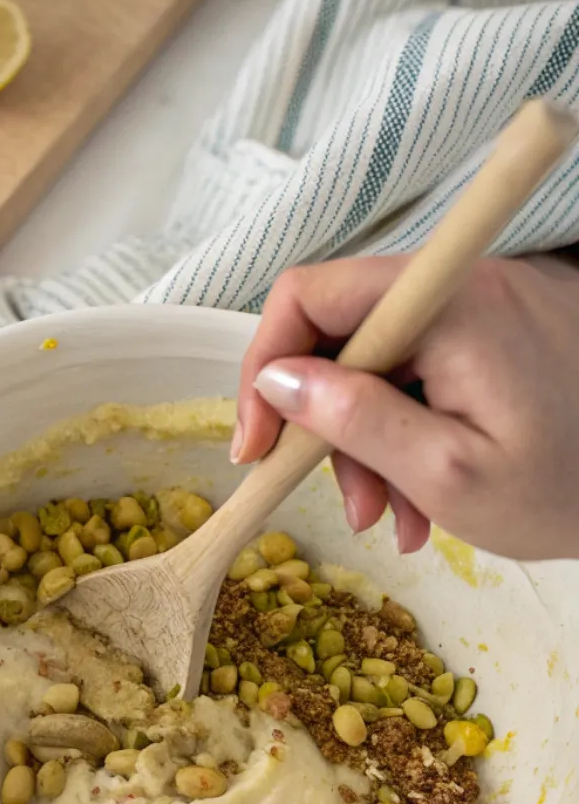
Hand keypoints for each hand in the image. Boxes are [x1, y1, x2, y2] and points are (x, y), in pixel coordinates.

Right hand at [232, 254, 578, 559]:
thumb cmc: (576, 486)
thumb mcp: (448, 474)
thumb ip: (355, 421)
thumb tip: (277, 381)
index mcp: (450, 304)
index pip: (308, 295)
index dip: (262, 367)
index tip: (256, 446)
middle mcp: (461, 284)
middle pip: (339, 338)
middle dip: (324, 427)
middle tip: (348, 505)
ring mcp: (481, 304)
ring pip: (374, 364)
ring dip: (366, 445)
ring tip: (399, 518)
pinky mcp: (495, 328)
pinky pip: (417, 371)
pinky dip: (405, 432)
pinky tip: (426, 495)